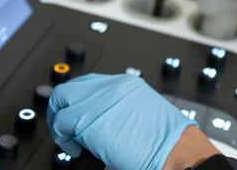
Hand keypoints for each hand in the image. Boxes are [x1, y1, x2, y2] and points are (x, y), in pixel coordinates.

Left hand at [47, 73, 195, 169]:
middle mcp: (111, 86)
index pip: (90, 84)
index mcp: (127, 83)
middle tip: (64, 128)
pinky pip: (63, 122)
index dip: (79, 101)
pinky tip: (74, 150)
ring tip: (68, 139)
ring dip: (60, 120)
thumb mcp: (142, 113)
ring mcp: (99, 100)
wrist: (176, 151)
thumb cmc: (166, 142)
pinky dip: (62, 137)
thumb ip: (120, 111)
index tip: (77, 116)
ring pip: (62, 99)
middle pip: (72, 87)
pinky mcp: (89, 118)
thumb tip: (103, 124)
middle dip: (62, 108)